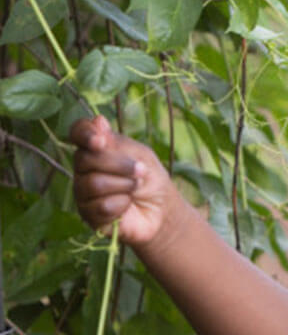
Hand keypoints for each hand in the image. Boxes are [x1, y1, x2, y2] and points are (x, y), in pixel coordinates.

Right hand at [71, 116, 173, 244]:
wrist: (162, 210)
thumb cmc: (151, 180)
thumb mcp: (141, 156)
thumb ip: (118, 143)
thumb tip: (97, 120)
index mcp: (95, 148)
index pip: (78, 132)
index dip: (84, 134)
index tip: (100, 141)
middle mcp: (83, 168)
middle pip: (86, 160)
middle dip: (120, 165)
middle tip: (140, 171)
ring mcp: (83, 192)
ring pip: (94, 184)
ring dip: (124, 185)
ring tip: (136, 189)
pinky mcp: (88, 214)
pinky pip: (101, 206)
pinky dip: (122, 204)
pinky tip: (128, 205)